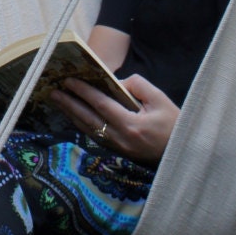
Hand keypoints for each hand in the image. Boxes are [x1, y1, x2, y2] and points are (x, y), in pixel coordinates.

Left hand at [49, 73, 179, 163]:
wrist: (182, 153)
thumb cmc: (174, 124)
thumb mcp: (160, 100)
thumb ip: (138, 86)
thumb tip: (117, 82)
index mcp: (131, 125)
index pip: (101, 105)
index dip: (84, 92)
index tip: (69, 81)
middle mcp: (120, 138)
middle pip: (88, 119)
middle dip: (69, 104)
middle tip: (53, 92)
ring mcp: (117, 148)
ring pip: (88, 129)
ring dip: (71, 114)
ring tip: (58, 101)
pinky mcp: (117, 152)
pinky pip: (95, 136)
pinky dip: (82, 124)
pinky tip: (74, 116)